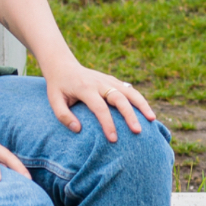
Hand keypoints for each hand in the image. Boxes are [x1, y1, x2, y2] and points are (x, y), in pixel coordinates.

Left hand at [41, 58, 155, 142]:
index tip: (113, 139)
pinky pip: (130, 90)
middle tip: (138, 131)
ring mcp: (109, 80)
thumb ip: (63, 116)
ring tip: (152, 119)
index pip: (100, 108)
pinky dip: (140, 100)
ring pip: (130, 91)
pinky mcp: (114, 80)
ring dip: (142, 105)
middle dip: (130, 115)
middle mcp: (100, 83)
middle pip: (120, 98)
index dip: (108, 124)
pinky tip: (147, 112)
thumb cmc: (58, 87)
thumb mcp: (53, 101)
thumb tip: (78, 130)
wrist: (63, 66)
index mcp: (85, 88)